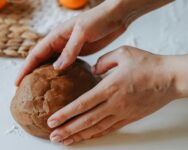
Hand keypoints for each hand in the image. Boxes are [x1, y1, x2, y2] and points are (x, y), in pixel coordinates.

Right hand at [16, 0, 127, 85]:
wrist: (116, 16)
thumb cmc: (98, 19)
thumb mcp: (82, 32)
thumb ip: (70, 49)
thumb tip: (56, 68)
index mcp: (56, 36)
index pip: (35, 54)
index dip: (25, 68)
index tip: (17, 83)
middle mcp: (60, 43)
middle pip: (40, 60)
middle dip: (31, 74)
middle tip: (25, 90)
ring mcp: (69, 49)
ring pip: (52, 64)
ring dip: (44, 76)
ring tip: (39, 90)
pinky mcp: (79, 53)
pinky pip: (66, 65)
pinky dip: (61, 74)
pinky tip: (61, 83)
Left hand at [47, 46, 179, 144]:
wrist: (170, 78)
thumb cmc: (147, 64)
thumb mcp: (123, 53)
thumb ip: (103, 61)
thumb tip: (93, 71)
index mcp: (110, 87)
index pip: (82, 104)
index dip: (66, 113)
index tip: (52, 121)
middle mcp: (114, 103)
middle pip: (86, 120)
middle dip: (68, 130)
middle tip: (53, 137)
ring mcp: (122, 113)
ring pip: (97, 128)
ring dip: (80, 136)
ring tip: (66, 141)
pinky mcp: (129, 118)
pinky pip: (110, 129)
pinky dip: (96, 134)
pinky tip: (86, 138)